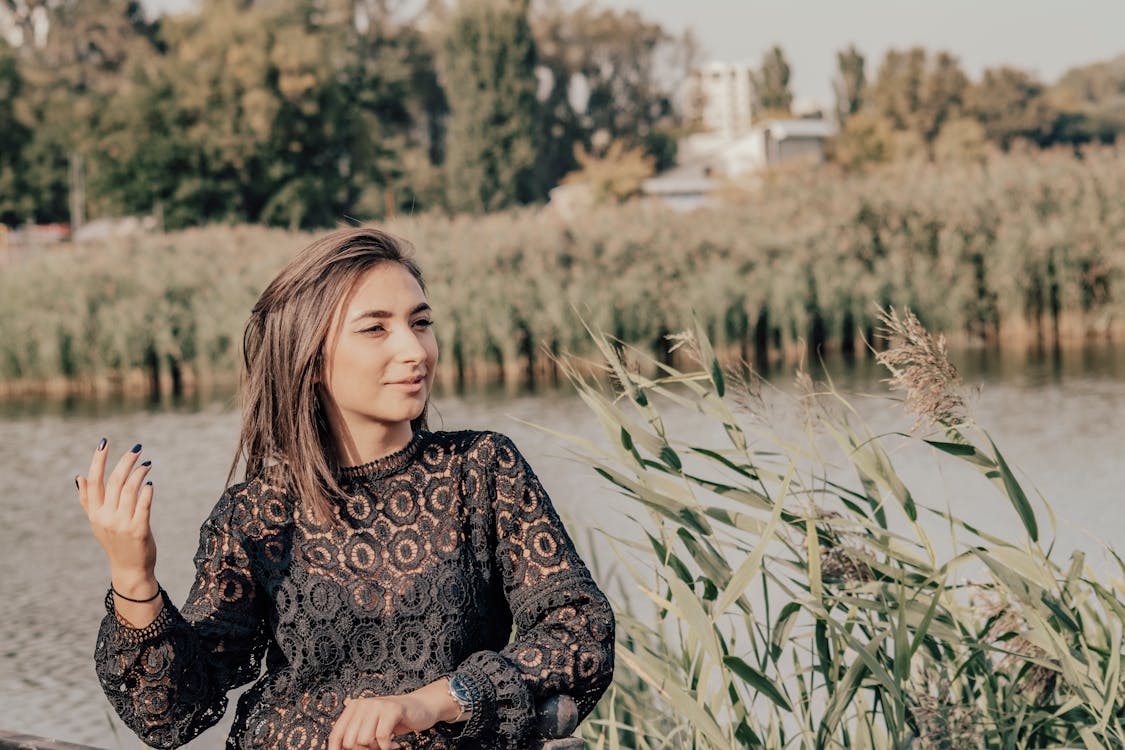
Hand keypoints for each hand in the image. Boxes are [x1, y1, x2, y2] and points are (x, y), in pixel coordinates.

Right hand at [76, 439, 156, 594]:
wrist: (129, 569)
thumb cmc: (115, 541)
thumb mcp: (97, 522)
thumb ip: (88, 501)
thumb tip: (79, 477)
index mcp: (95, 513)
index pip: (93, 481)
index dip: (98, 461)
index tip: (104, 442)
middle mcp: (106, 517)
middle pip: (114, 481)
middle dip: (125, 462)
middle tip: (137, 448)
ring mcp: (122, 524)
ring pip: (130, 490)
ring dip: (139, 473)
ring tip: (147, 463)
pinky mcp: (139, 530)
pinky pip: (143, 506)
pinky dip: (146, 492)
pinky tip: (150, 483)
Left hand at [328, 683, 455, 749]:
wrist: (422, 707)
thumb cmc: (394, 720)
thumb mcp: (371, 727)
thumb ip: (355, 736)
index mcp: (353, 708)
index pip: (336, 735)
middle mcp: (363, 704)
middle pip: (350, 742)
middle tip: (377, 747)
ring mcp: (377, 705)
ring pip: (364, 740)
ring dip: (377, 748)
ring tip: (386, 742)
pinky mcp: (392, 709)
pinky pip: (382, 737)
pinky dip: (388, 746)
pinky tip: (395, 743)